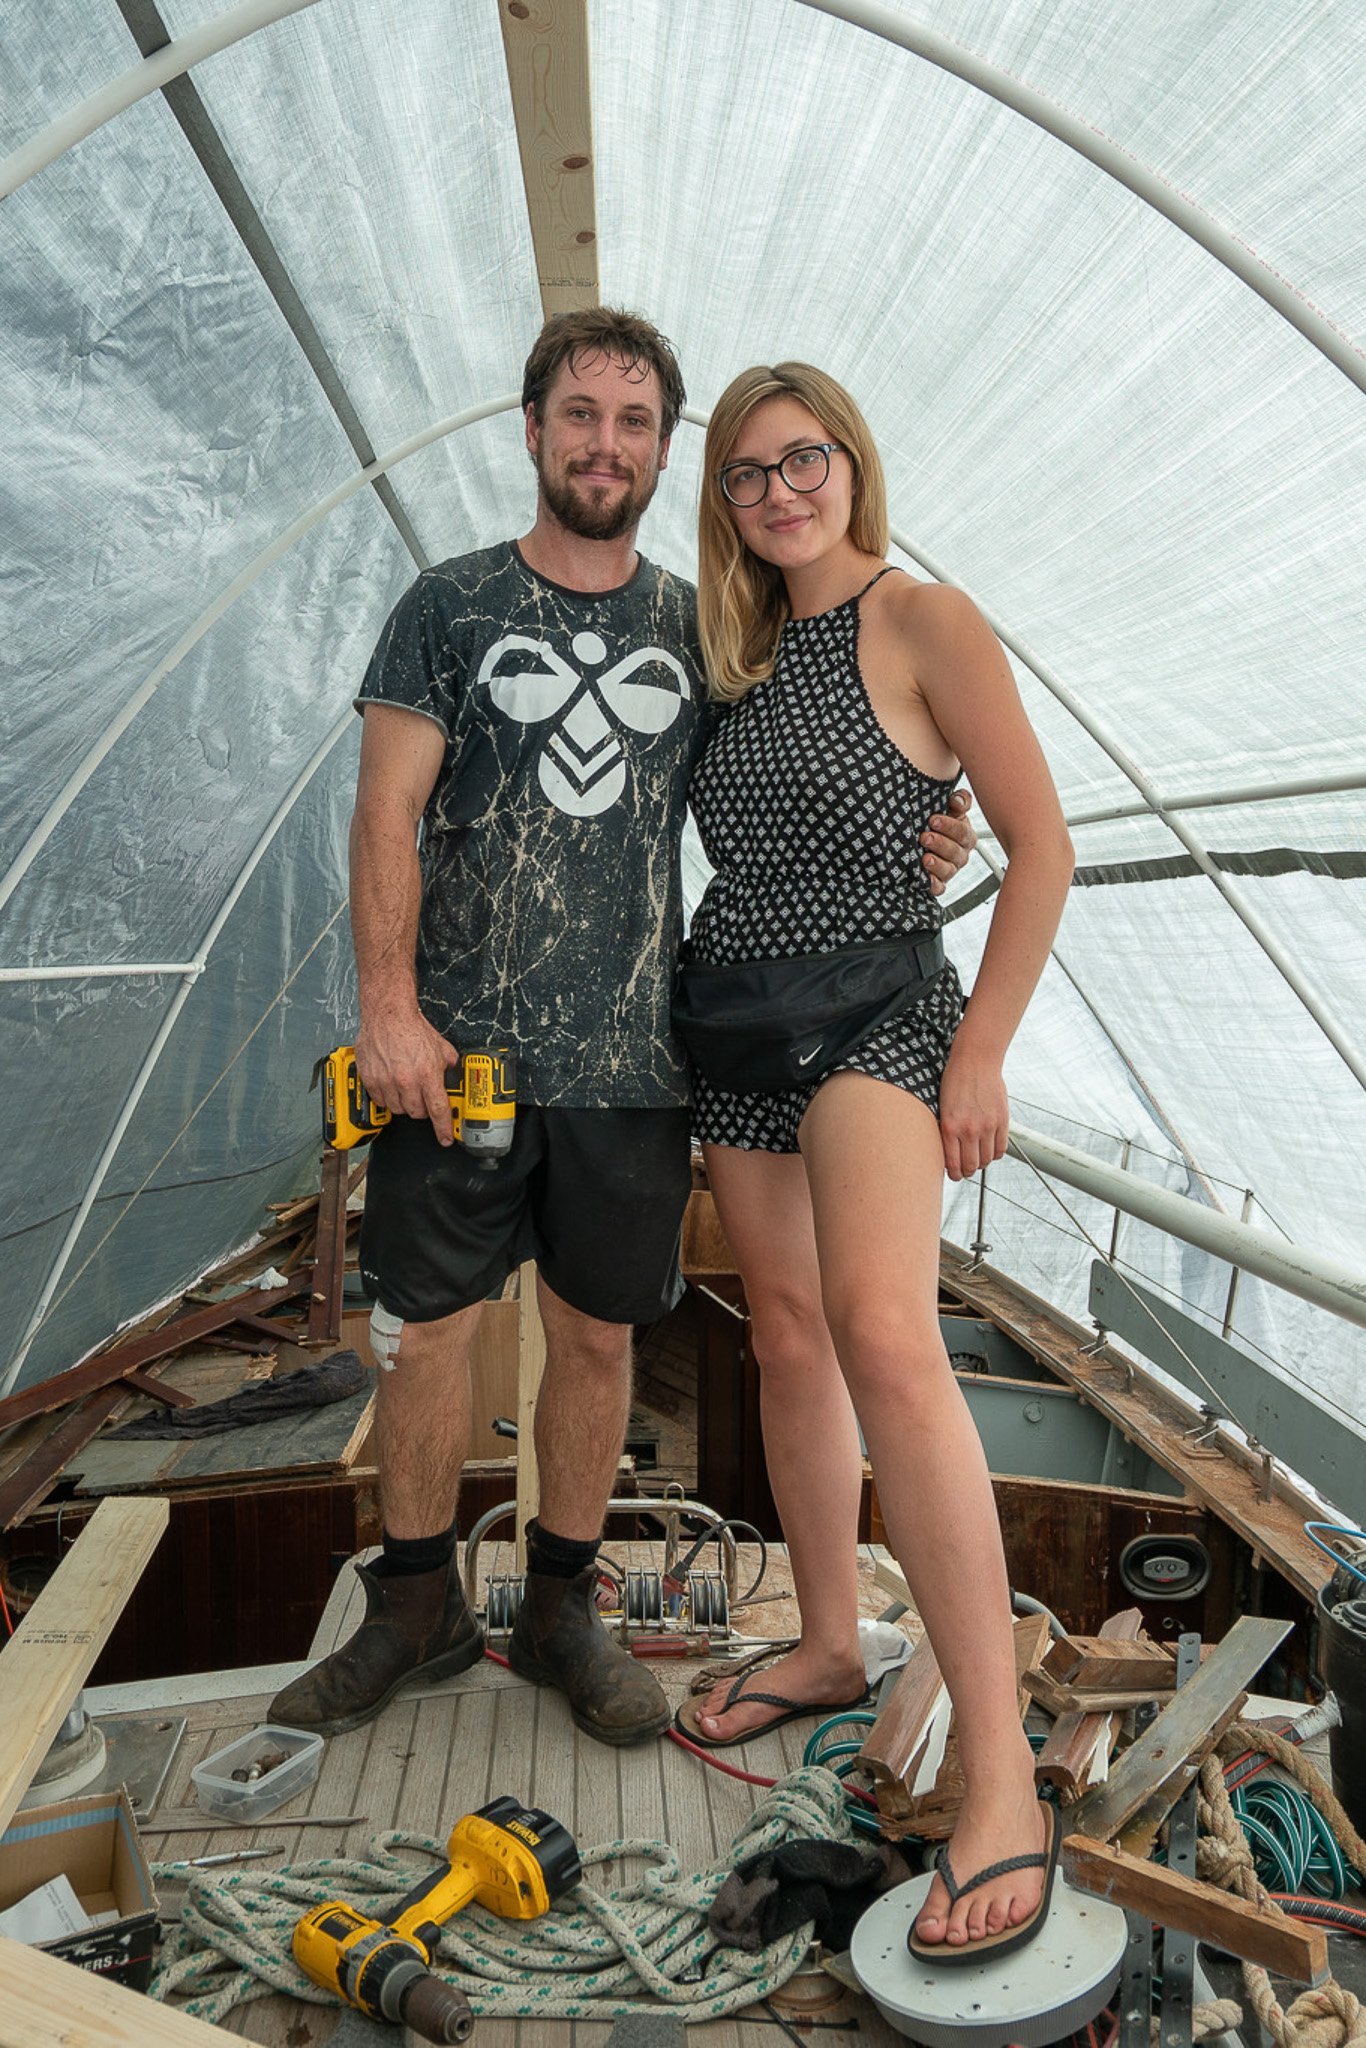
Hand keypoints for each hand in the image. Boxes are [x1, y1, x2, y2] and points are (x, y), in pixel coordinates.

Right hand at [355, 1010, 460, 1145]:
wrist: (387, 1015)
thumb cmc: (411, 1028)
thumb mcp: (441, 1047)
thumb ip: (449, 1065)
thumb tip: (453, 1075)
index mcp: (427, 1075)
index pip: (438, 1111)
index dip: (444, 1128)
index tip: (446, 1138)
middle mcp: (407, 1081)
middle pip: (417, 1113)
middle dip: (422, 1109)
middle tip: (423, 1098)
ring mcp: (387, 1082)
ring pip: (398, 1109)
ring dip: (404, 1103)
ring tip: (406, 1088)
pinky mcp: (371, 1080)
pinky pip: (380, 1101)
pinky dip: (387, 1098)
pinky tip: (391, 1086)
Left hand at [921, 788, 975, 895]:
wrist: (915, 837)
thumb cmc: (934, 822)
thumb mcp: (946, 808)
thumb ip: (957, 801)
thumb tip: (958, 799)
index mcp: (965, 835)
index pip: (963, 832)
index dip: (950, 826)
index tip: (933, 819)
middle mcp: (960, 854)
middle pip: (956, 852)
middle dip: (940, 844)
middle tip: (924, 837)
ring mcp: (950, 869)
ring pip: (948, 870)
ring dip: (937, 864)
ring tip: (924, 858)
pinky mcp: (938, 883)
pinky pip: (939, 888)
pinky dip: (933, 884)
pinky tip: (925, 878)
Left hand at [937, 1040, 1008, 1181]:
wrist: (975, 1060)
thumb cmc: (954, 1081)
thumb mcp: (942, 1107)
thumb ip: (947, 1131)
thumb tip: (950, 1154)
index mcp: (949, 1127)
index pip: (953, 1164)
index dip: (954, 1174)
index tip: (955, 1175)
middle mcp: (968, 1129)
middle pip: (971, 1166)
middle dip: (967, 1171)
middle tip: (966, 1169)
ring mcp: (987, 1126)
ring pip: (987, 1160)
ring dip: (982, 1162)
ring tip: (978, 1157)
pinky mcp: (1002, 1120)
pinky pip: (1002, 1148)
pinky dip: (996, 1153)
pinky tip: (990, 1148)